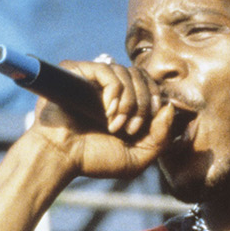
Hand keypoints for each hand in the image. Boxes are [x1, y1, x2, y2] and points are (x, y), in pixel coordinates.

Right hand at [33, 60, 175, 179]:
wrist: (61, 157)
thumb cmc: (93, 159)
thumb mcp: (137, 158)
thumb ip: (161, 138)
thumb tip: (169, 108)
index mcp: (124, 102)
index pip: (151, 84)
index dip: (156, 101)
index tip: (148, 125)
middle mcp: (110, 87)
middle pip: (143, 76)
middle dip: (144, 105)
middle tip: (132, 129)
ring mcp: (93, 78)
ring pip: (128, 73)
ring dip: (129, 104)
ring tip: (115, 126)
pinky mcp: (78, 71)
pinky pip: (109, 70)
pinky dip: (115, 93)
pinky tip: (107, 112)